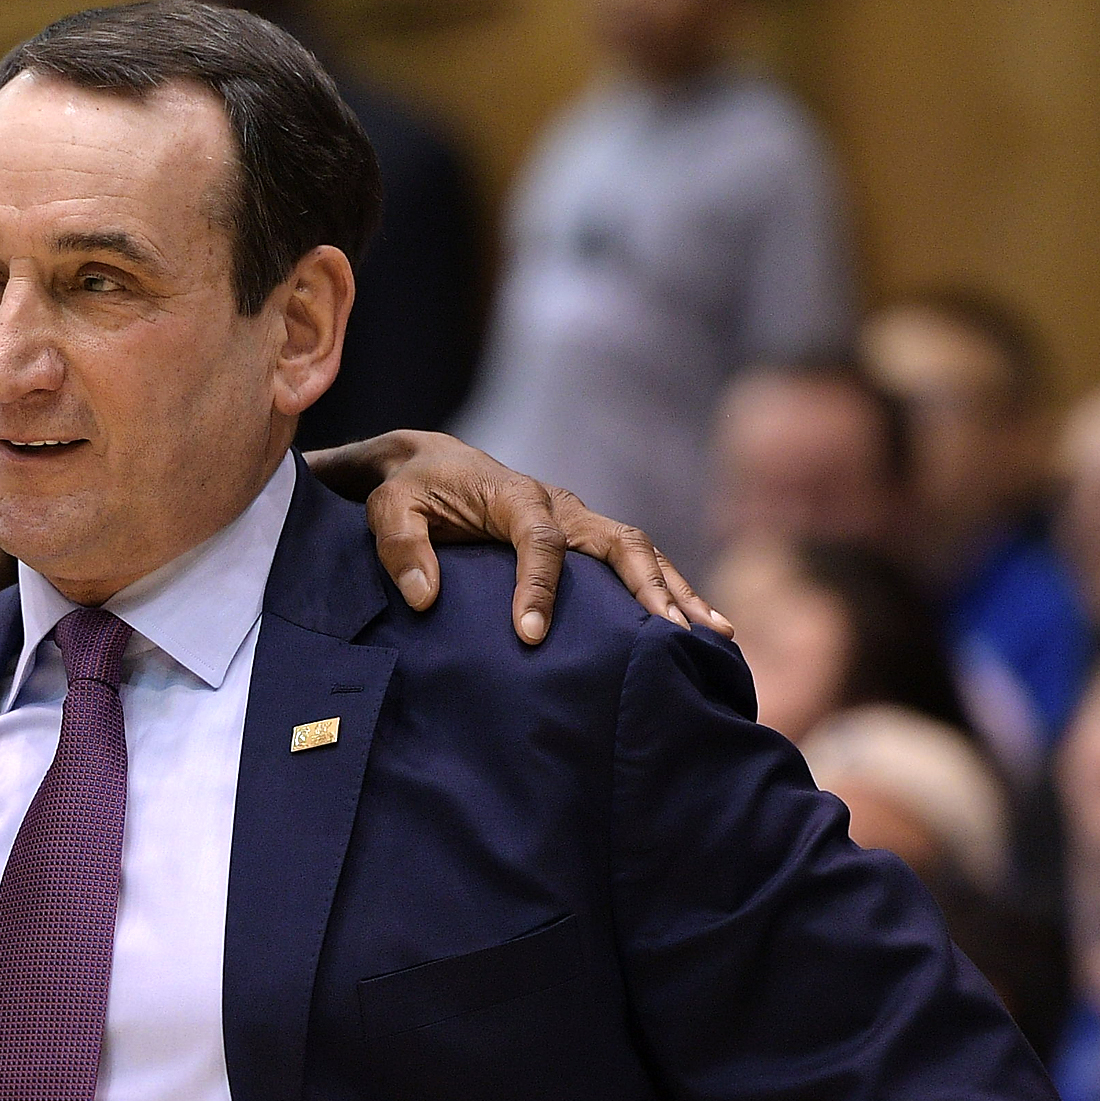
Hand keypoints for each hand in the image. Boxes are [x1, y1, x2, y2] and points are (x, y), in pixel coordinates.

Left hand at [310, 432, 728, 645]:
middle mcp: (560, 505)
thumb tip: (425, 596)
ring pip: (641, 552)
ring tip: (711, 636)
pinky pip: (639, 563)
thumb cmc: (411, 491)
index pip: (541, 540)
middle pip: (618, 542)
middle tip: (668, 633)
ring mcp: (581, 522)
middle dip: (646, 588)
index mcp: (514, 495)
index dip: (538, 586)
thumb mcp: (388, 509)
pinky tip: (702, 626)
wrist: (431, 464)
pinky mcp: (588, 540)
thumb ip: (400, 547)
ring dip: (676, 592)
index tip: (532, 636)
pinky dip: (672, 591)